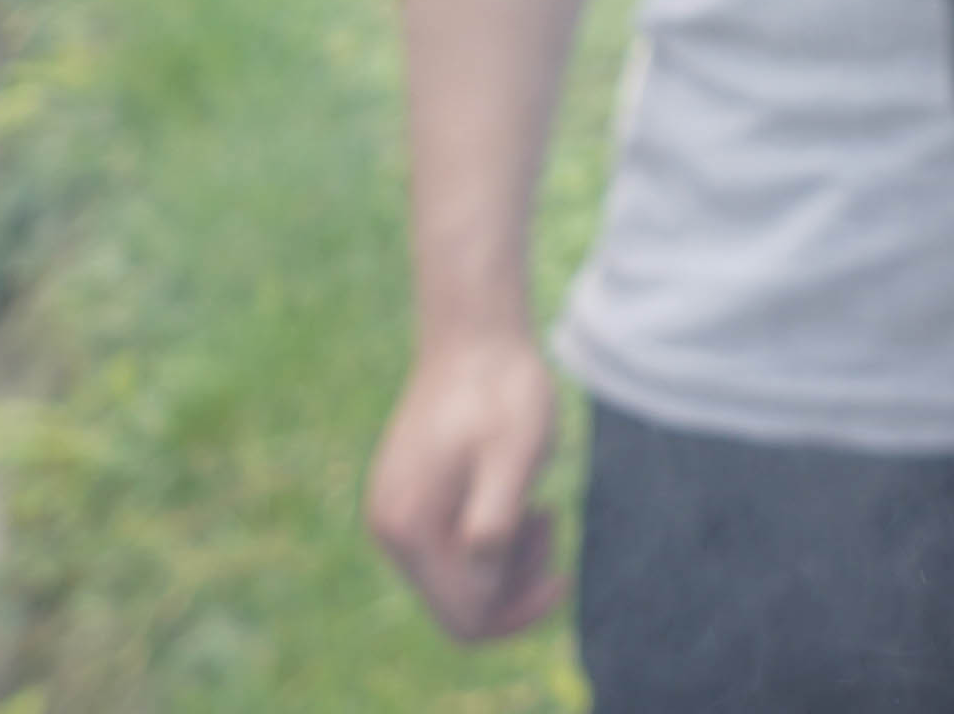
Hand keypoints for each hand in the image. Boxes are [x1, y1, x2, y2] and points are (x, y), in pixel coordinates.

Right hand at [365, 325, 570, 641]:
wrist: (474, 336)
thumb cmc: (503, 389)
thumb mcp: (515, 453)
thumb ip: (496, 520)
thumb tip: (483, 580)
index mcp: (410, 526)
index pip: (464, 617)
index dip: (518, 612)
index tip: (563, 575)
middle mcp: (390, 530)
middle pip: (460, 606)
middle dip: (514, 584)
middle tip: (550, 524)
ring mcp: (394, 517)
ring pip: (458, 581)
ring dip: (507, 561)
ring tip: (541, 509)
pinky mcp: (409, 503)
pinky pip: (452, 552)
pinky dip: (491, 541)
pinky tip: (520, 502)